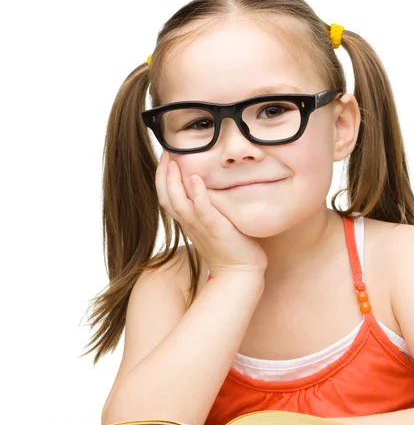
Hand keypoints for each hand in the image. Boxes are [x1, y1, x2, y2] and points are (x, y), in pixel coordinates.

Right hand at [155, 151, 267, 276]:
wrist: (241, 272)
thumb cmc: (232, 248)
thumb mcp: (215, 224)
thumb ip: (209, 208)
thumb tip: (211, 190)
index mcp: (189, 222)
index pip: (167, 197)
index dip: (162, 177)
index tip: (165, 157)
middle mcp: (190, 224)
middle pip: (166, 197)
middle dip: (162, 174)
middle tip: (165, 152)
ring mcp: (201, 227)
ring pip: (178, 203)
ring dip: (173, 181)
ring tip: (173, 160)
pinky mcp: (216, 229)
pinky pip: (202, 210)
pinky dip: (197, 194)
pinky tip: (195, 178)